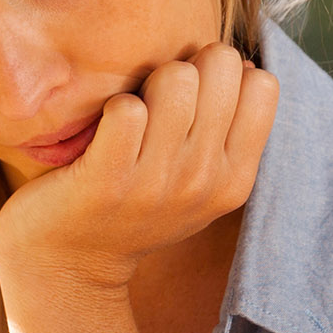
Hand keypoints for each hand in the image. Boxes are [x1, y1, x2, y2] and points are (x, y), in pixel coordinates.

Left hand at [0, 44, 277, 294]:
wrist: (69, 266)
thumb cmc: (135, 208)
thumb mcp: (199, 183)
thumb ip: (229, 132)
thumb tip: (248, 66)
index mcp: (235, 179)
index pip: (263, 84)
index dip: (224, 73)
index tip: (196, 97)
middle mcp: (204, 181)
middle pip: (220, 66)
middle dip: (187, 66)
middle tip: (158, 99)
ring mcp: (157, 184)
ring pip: (175, 79)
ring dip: (147, 82)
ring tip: (133, 114)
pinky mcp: (107, 181)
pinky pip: (126, 109)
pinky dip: (111, 107)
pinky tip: (103, 131)